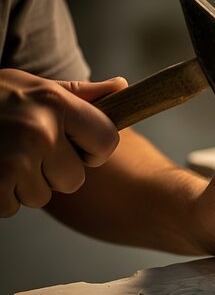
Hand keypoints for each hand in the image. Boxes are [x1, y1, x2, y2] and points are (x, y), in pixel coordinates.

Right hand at [0, 69, 126, 216]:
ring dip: (23, 185)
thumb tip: (122, 87)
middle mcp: (41, 130)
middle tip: (26, 149)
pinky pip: (11, 207)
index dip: (92, 149)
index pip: (108, 142)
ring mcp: (16, 158)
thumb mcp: (35, 86)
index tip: (72, 143)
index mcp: (58, 103)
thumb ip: (80, 94)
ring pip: (41, 197)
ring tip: (4, 156)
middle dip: (52, 172)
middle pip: (74, 179)